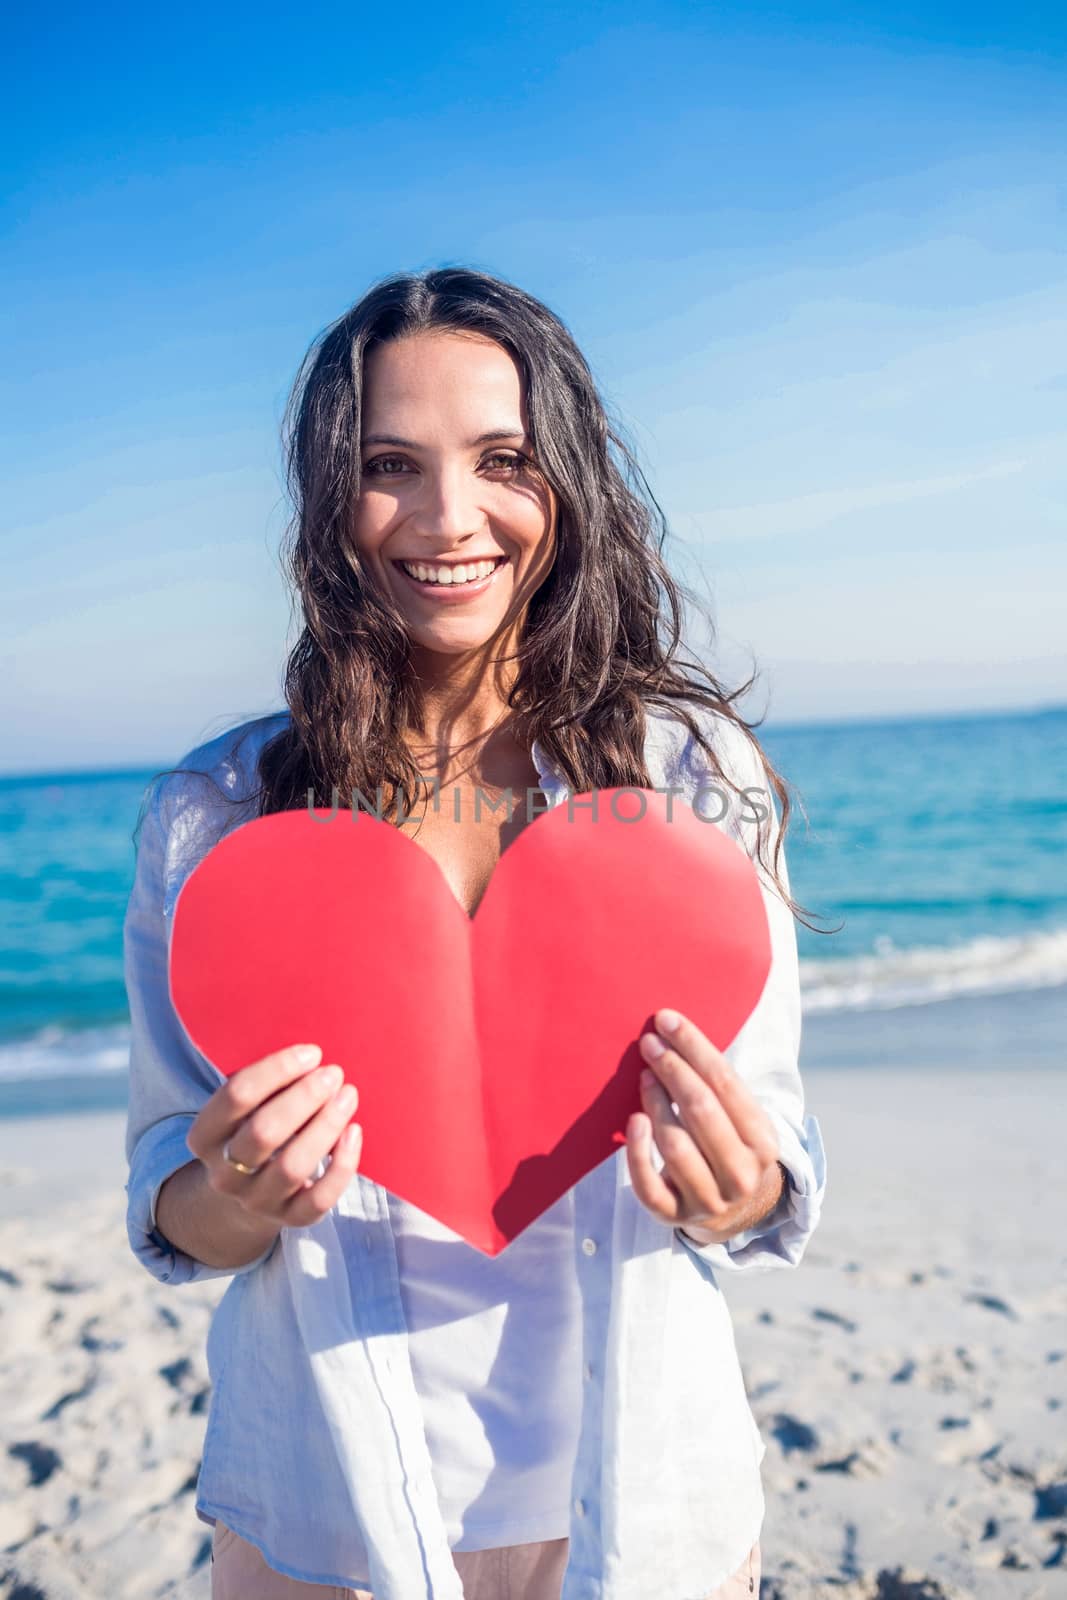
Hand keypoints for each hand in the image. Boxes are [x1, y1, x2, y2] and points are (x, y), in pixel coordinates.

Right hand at [185, 1044, 362, 1229]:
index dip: (277, 1070)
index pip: (236, 1097)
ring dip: (326, 1126)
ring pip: (292, 1166)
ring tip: (348, 1095)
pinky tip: (354, 1132)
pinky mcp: (290, 1219)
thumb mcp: (245, 1108)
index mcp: (205, 1137)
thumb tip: (314, 1062)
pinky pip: (319, 1199)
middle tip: (333, 1073)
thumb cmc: (253, 1129)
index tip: (312, 1053)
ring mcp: (257, 1200)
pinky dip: (342, 1165)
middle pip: (263, 1133)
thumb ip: (269, 1086)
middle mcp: (225, 1173)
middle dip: (303, 1097)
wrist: (247, 1192)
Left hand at [625, 1009, 782, 1242]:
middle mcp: (740, 1174)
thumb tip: (672, 1031)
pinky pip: (648, 1186)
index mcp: (763, 1143)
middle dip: (671, 1068)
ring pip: (674, 1144)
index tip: (666, 1020)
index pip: (726, 1083)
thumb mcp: (742, 1120)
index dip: (693, 1047)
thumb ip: (718, 1085)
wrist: (734, 1210)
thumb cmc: (730, 1145)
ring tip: (643, 1076)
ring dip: (654, 1103)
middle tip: (649, 1042)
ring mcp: (708, 1200)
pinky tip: (633, 1121)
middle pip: (701, 1110)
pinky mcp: (674, 1216)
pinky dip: (637, 1151)